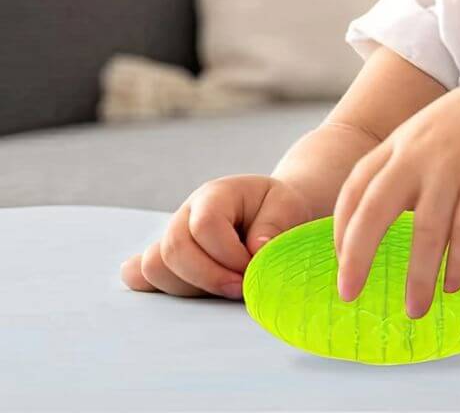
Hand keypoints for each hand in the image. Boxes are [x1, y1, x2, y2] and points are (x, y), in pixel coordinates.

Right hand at [120, 174, 313, 299]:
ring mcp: (171, 237)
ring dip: (192, 288)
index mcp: (215, 195)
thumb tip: (254, 252)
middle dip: (209, 278)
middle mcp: (186, 214)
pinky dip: (159, 289)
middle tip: (241, 288)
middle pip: (173, 248)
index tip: (253, 267)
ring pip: (156, 268)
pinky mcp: (166, 261)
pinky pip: (143, 277)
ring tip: (225, 287)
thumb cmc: (278, 210)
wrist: (269, 213)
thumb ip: (273, 226)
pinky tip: (187, 290)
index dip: (228, 255)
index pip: (205, 225)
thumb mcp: (288, 206)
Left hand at [332, 59, 459, 318]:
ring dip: (418, 277)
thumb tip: (388, 211)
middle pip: (376, 209)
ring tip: (414, 309)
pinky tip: (453, 285)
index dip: (342, 225)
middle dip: (358, 256)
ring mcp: (454, 167)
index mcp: (403, 139)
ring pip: (425, 231)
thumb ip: (410, 158)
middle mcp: (421, 153)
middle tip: (349, 292)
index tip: (339, 257)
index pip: (357, 185)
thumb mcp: (436, 127)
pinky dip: (457, 264)